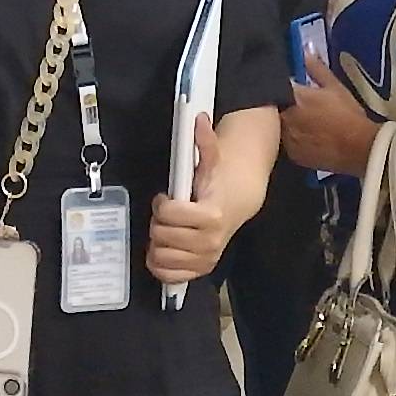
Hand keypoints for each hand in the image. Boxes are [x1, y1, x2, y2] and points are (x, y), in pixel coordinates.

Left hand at [148, 114, 248, 284]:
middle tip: (167, 214)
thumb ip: (204, 141)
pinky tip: (165, 249)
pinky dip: (160, 264)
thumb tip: (199, 119)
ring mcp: (205, 259)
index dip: (162, 204)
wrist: (238, 203)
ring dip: (157, 242)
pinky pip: (167, 275)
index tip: (166, 198)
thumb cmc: (217, 183)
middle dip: (159, 221)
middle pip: (160, 235)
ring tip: (167, 229)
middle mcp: (209, 242)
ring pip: (160, 256)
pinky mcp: (200, 271)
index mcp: (211, 216)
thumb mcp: (211, 161)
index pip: (168, 215)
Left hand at [281, 54, 378, 175]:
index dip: (281, 84)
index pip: (276, 84)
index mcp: (293, 95)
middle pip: (274, 106)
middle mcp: (283, 116)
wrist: (359, 149)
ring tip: (304, 122)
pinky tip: (306, 138)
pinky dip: (292, 138)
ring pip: (278, 125)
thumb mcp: (335, 86)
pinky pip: (286, 143)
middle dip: (282, 103)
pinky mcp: (291, 155)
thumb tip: (304, 48)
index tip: (290, 84)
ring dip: (286, 121)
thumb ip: (316, 67)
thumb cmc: (348, 114)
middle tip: (299, 105)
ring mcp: (285, 138)